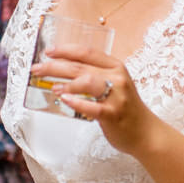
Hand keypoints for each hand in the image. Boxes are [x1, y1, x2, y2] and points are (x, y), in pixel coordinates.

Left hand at [33, 42, 162, 156]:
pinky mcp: (113, 114)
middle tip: (37, 69)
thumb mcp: (116, 85)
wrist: (146, 133)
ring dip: (65, 83)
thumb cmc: (127, 109)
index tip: (49, 51)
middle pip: (81, 66)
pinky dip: (76, 101)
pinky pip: (92, 106)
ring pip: (86, 81)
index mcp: (116, 67)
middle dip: (55, 66)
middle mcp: (117, 78)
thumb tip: (65, 72)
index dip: (66, 50)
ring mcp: (116, 96)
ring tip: (51, 86)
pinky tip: (64, 99)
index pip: (88, 52)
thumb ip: (97, 76)